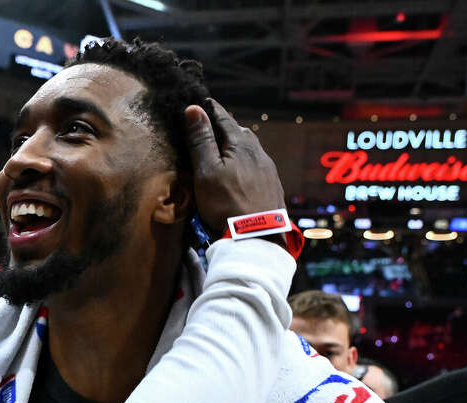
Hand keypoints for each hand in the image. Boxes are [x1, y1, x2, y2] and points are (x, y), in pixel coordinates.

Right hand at [185, 98, 286, 236]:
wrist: (257, 237)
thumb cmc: (227, 203)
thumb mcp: (206, 171)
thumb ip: (201, 140)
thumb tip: (193, 108)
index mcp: (241, 144)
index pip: (223, 118)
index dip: (209, 109)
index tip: (200, 101)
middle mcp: (259, 152)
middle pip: (239, 133)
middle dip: (224, 128)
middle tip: (209, 129)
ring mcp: (268, 170)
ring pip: (250, 150)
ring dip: (236, 148)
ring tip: (223, 154)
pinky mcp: (272, 187)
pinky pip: (256, 168)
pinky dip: (244, 165)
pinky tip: (239, 176)